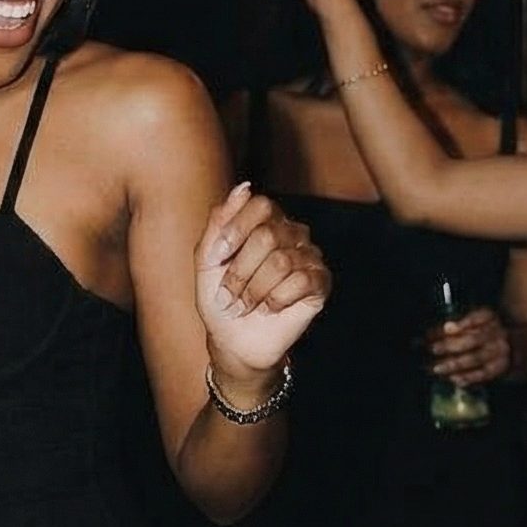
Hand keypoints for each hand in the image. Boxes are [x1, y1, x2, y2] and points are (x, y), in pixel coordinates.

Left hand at [196, 183, 329, 376]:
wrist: (233, 339)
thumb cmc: (219, 296)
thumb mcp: (206, 258)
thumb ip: (220, 221)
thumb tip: (245, 186)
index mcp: (265, 221)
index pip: (259, 205)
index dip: (235, 231)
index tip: (217, 258)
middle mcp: (291, 232)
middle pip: (267, 236)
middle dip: (240, 271)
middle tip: (229, 294)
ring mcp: (309, 255)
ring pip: (281, 262)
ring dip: (254, 291)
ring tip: (245, 305)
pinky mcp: (320, 282)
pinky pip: (301, 282)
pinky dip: (276, 300)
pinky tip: (270, 308)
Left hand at [427, 304, 510, 386]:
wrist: (512, 345)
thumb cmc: (484, 330)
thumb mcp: (475, 319)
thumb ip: (459, 322)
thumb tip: (444, 328)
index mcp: (489, 317)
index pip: (474, 319)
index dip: (458, 324)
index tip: (443, 328)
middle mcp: (497, 333)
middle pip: (472, 340)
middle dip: (451, 345)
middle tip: (434, 349)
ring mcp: (499, 351)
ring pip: (475, 358)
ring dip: (455, 364)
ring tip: (437, 368)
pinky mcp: (500, 367)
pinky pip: (483, 374)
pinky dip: (468, 377)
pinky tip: (453, 379)